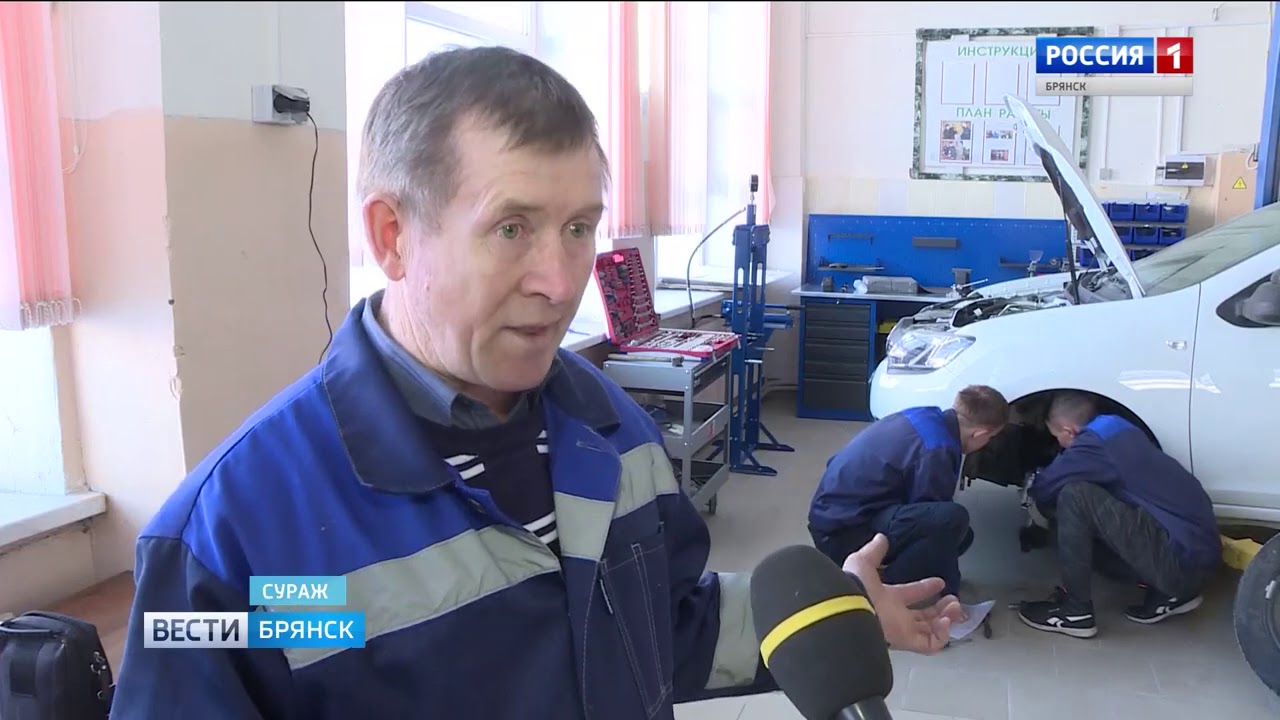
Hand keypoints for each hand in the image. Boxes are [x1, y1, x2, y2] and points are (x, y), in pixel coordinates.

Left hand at [842, 534, 963, 654]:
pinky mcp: (907, 641)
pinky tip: (946, 621)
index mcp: (887, 597)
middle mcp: (896, 614)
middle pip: (924, 615)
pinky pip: (931, 644)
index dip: (926, 587)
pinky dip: (942, 635)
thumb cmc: (855, 586)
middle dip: (942, 608)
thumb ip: (874, 550)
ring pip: (931, 630)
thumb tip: (881, 537)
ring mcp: (903, 629)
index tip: (940, 582)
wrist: (849, 609)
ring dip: (947, 619)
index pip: (911, 593)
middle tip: (954, 600)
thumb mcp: (863, 562)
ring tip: (955, 608)